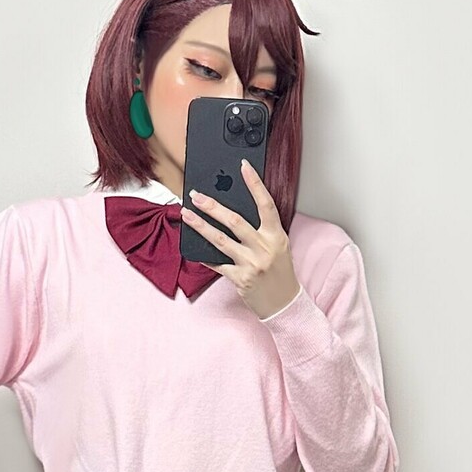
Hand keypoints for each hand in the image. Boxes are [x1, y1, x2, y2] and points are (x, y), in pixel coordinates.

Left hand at [180, 160, 300, 319]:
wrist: (284, 304)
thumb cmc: (280, 274)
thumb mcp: (278, 247)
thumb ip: (261, 231)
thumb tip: (233, 214)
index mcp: (276, 236)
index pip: (265, 204)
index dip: (255, 184)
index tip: (243, 167)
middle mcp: (264, 248)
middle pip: (235, 221)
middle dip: (212, 206)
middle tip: (196, 195)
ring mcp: (252, 264)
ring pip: (221, 240)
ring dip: (201, 226)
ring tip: (187, 215)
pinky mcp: (240, 279)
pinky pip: (218, 264)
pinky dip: (204, 255)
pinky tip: (193, 247)